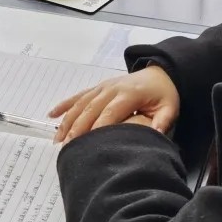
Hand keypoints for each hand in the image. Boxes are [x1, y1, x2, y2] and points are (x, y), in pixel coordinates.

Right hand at [48, 65, 178, 142]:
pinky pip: (78, 96)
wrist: (160, 73)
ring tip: (58, 138)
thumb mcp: (170, 108)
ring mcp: (102, 87)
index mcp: (128, 94)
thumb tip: (154, 135)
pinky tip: (52, 115)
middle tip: (67, 148)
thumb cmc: (164, 95)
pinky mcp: (98, 87)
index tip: (88, 146)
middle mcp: (111, 89)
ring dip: (67, 120)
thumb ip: (162, 121)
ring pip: (80, 104)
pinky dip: (64, 105)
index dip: (98, 128)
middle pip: (90, 109)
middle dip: (77, 128)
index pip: (110, 113)